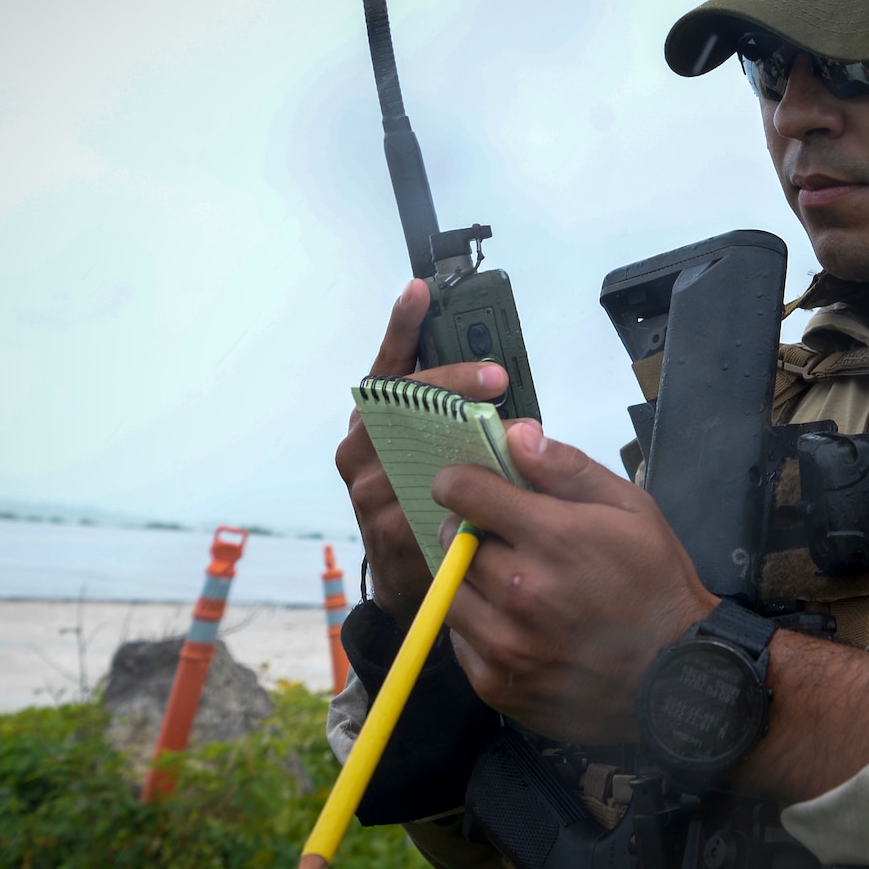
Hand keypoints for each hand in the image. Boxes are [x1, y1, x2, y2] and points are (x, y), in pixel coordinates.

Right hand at [335, 279, 510, 626]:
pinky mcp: (384, 527)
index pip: (387, 367)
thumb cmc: (432, 502)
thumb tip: (507, 389)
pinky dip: (464, 489)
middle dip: (451, 383)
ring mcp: (368, 488)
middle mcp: (361, 448)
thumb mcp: (439, 452)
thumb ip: (457, 422)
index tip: (419, 289)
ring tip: (506, 430)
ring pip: (415, 448)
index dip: (402, 328)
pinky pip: (427, 499)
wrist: (412, 580)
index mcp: (374, 421)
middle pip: (403, 401)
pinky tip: (493, 483)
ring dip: (464, 436)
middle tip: (496, 375)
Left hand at [432, 423, 719, 742]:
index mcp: (552, 537)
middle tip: (503, 539)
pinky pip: (459, 639)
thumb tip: (516, 435)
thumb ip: (569, 469)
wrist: (674, 678)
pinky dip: (477, 625)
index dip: (461, 481)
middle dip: (470, 530)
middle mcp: (518, 589)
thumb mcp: (632, 510)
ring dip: (467, 578)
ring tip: (505, 581)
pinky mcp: (496, 683)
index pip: (464, 491)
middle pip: (451, 539)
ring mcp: (504, 642)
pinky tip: (514, 622)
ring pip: (449, 590)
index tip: (468, 486)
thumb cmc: (657, 584)